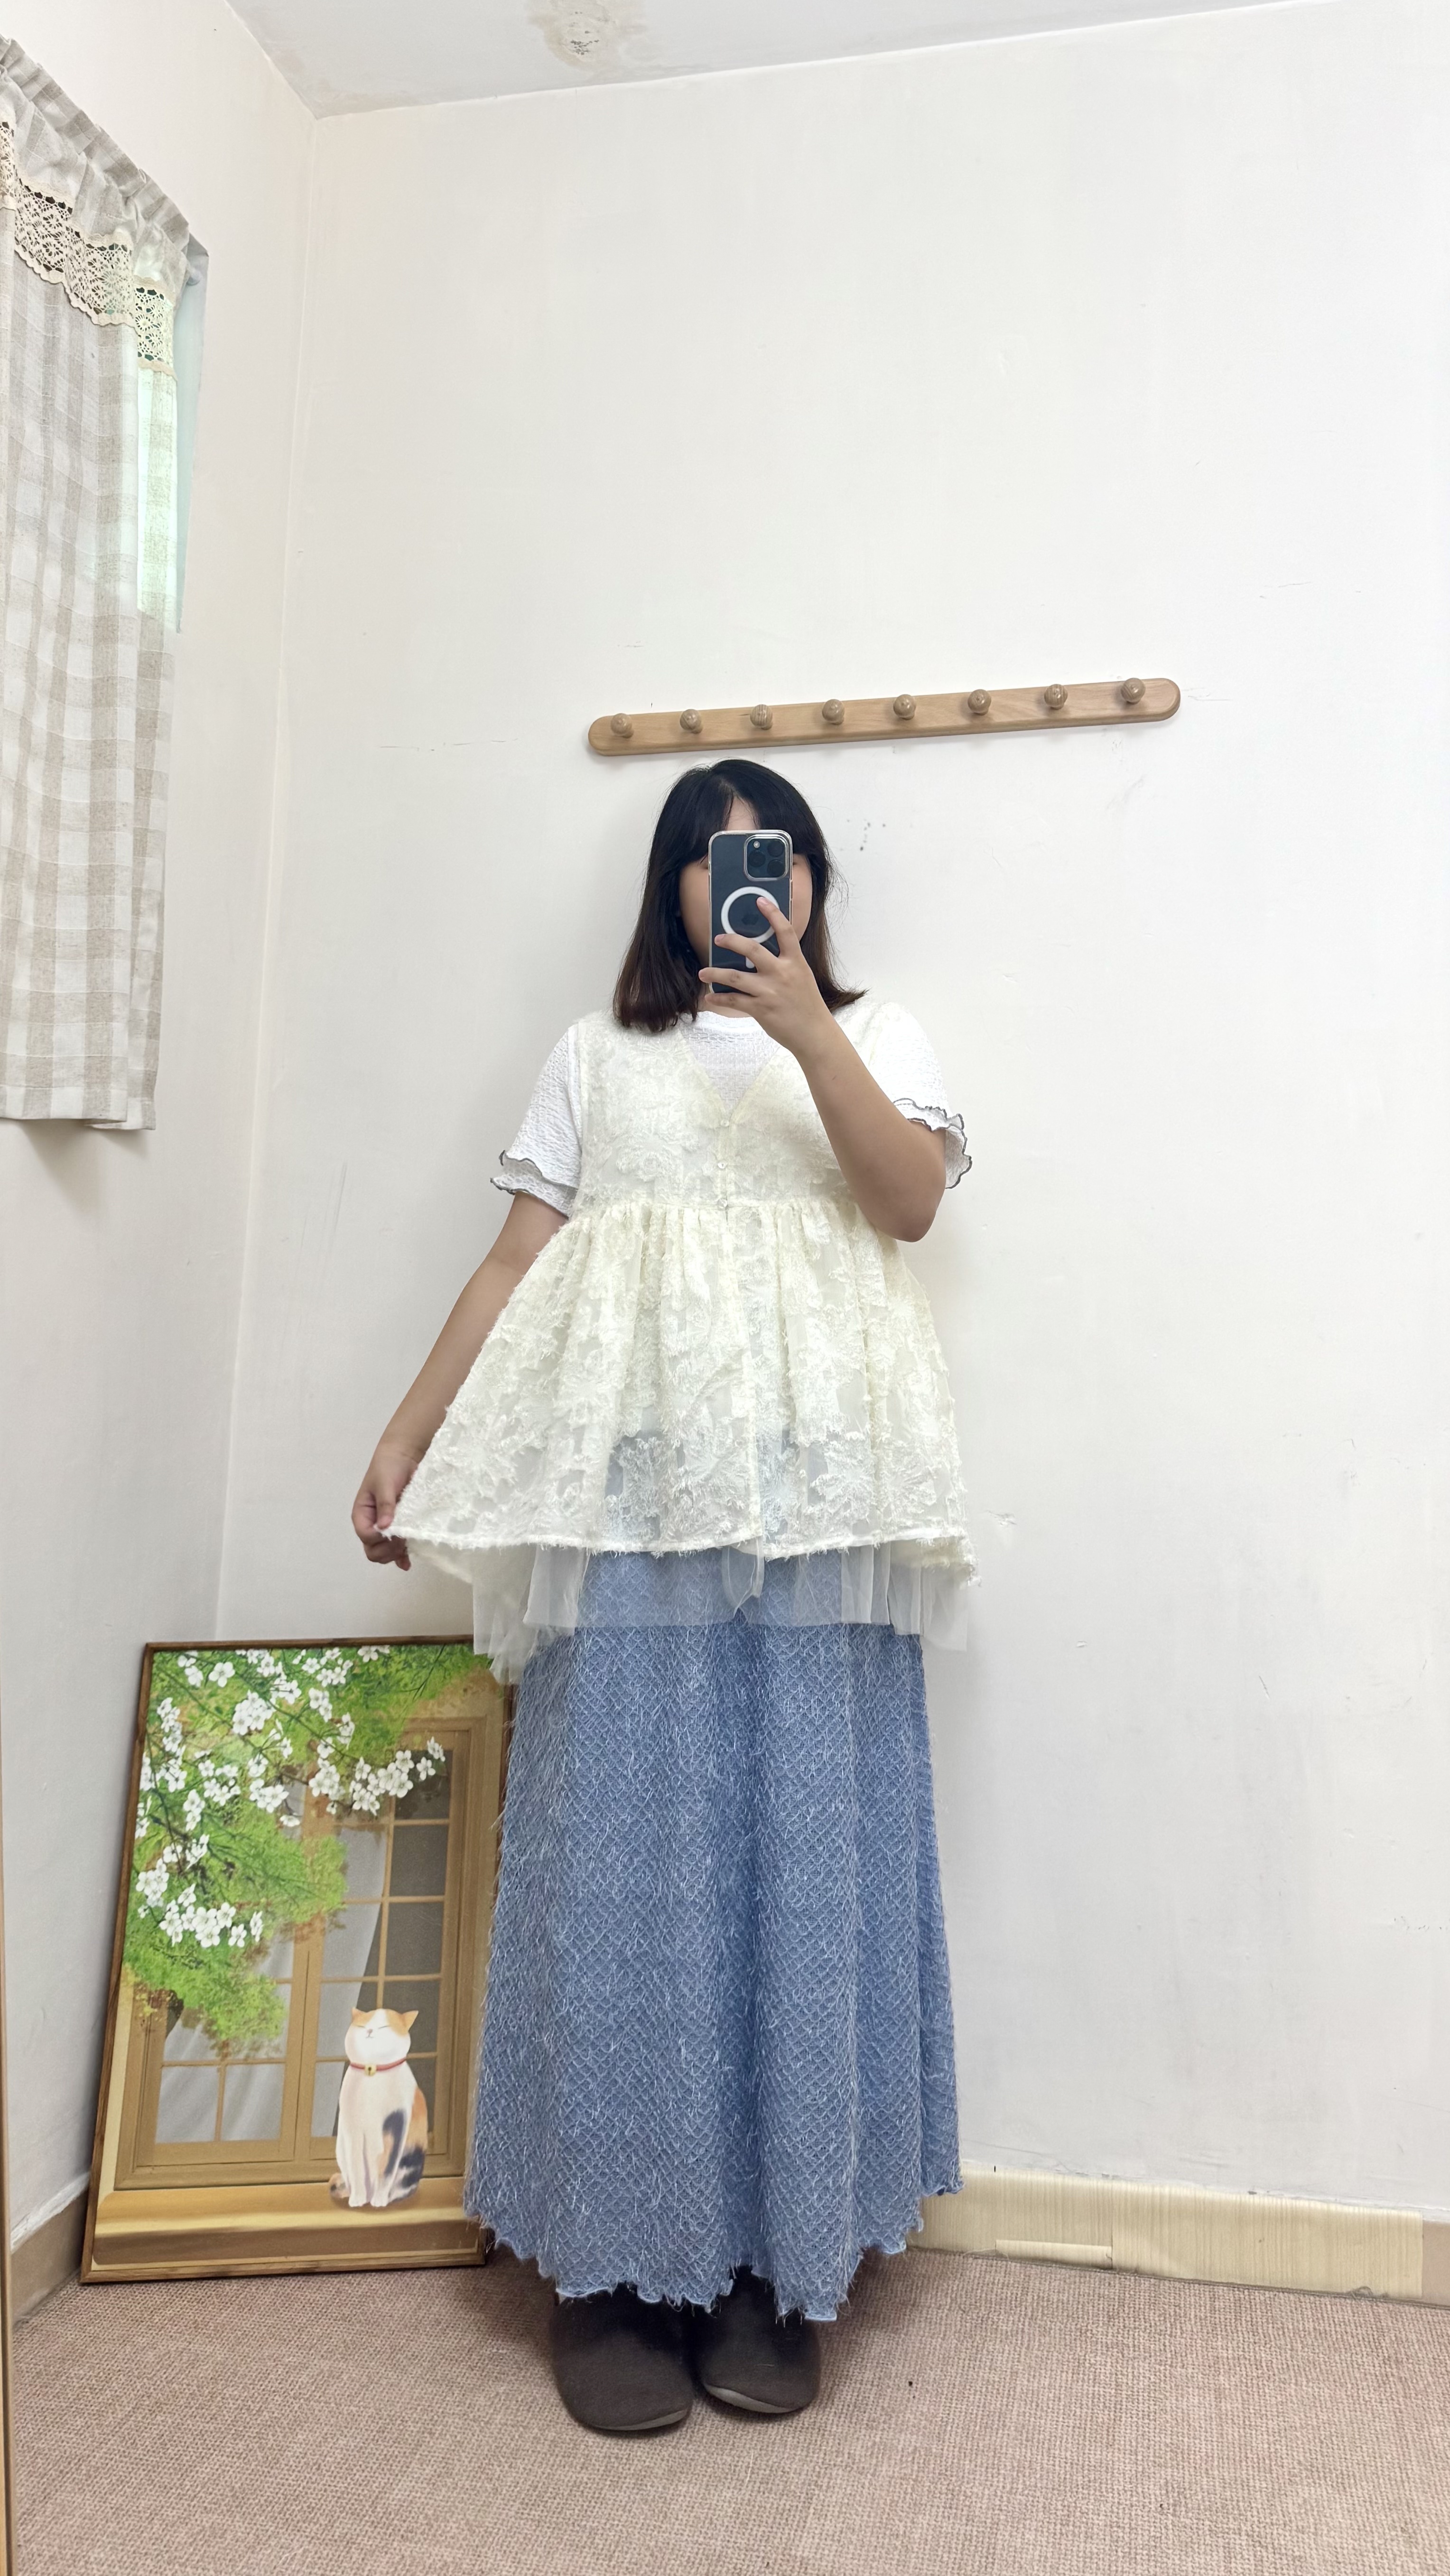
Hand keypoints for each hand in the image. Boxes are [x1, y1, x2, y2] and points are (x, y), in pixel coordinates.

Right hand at [352, 1442, 421, 1568]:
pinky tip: (407, 1562)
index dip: (380, 1539)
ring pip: (384, 1552)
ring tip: (407, 1548)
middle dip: (386, 1550)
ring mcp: (386, 1528)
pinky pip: (397, 1549)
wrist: (404, 1457)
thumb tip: (384, 1526)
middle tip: (403, 1541)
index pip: (366, 1536)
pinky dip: (401, 1557)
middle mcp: (372, 1524)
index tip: (396, 1533)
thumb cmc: (389, 1468)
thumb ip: (385, 1504)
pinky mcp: (400, 1528)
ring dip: (394, 1554)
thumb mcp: (384, 1483)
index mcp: (362, 1514)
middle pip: (372, 1550)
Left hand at [699, 894, 834, 1060]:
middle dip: (731, 941)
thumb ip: (784, 965)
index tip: (760, 900)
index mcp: (795, 962)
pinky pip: (734, 1000)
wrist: (814, 1033)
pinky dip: (719, 998)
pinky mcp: (760, 1009)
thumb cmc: (807, 1005)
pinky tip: (710, 997)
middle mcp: (782, 973)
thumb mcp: (801, 977)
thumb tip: (758, 956)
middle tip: (719, 939)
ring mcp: (770, 991)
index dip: (772, 913)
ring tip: (703, 972)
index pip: (785, 931)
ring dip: (715, 973)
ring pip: (734, 976)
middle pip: (752, 949)